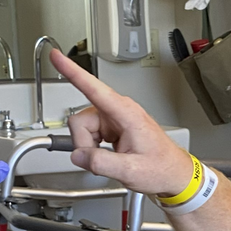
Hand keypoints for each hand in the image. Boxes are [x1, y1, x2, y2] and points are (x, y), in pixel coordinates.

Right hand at [49, 49, 193, 195]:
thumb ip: (101, 163)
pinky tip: (109, 155)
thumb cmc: (161, 168)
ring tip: (110, 158)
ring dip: (89, 147)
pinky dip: (93, 148)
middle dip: (83, 143)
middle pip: (80, 120)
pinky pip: (89, 134)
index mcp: (126, 113)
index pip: (93, 88)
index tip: (56, 57)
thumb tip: (78, 156)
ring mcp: (114, 118)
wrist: (173, 174)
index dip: (72, 71)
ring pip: (83, 128)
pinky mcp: (111, 126)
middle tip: (100, 160)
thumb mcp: (131, 171)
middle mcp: (118, 111)